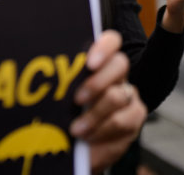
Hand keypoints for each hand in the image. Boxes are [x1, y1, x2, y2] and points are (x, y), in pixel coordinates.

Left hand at [70, 31, 146, 173]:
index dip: (104, 47)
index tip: (89, 63)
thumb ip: (63, 81)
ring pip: (118, 96)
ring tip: (76, 129)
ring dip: (94, 115)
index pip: (111, 40)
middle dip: (96, 83)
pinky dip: (103, 131)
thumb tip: (48, 73)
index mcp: (98, 60)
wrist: (76, 144)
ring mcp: (129, 93)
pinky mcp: (135, 115)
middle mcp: (117, 73)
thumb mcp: (60, 95)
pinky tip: (89, 137)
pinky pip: (124, 121)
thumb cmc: (63, 113)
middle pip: (119, 65)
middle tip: (77, 100)